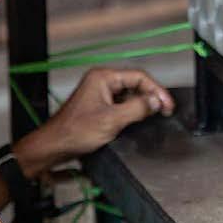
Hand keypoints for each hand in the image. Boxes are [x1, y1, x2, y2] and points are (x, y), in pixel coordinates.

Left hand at [14, 68, 175, 177]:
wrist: (55, 146)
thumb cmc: (74, 132)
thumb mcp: (112, 120)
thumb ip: (137, 108)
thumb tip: (155, 101)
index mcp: (102, 78)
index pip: (139, 77)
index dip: (156, 90)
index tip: (167, 103)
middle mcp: (101, 81)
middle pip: (136, 84)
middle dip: (151, 97)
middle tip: (165, 109)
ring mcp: (100, 93)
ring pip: (130, 94)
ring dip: (142, 104)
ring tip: (154, 114)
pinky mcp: (100, 105)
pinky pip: (122, 103)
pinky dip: (133, 110)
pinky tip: (138, 119)